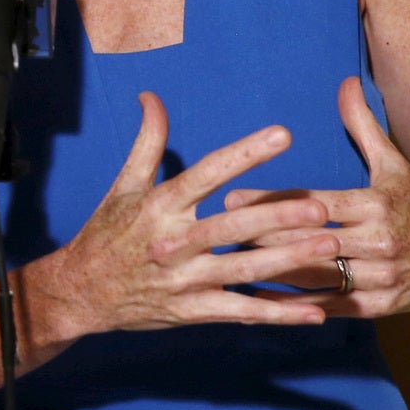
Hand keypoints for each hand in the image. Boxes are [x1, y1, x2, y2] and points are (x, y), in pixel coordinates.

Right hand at [26, 92, 340, 349]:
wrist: (79, 293)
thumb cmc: (105, 234)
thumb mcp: (123, 186)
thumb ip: (147, 141)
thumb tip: (151, 96)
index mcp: (160, 205)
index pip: (208, 173)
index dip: (246, 153)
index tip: (283, 134)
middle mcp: (173, 241)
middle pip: (232, 225)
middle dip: (278, 216)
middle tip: (320, 206)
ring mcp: (184, 279)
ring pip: (244, 268)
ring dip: (289, 259)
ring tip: (330, 247)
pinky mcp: (192, 311)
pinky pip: (242, 311)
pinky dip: (279, 314)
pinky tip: (315, 310)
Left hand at [223, 76, 409, 317]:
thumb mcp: (394, 165)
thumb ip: (363, 126)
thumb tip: (345, 82)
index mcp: (376, 205)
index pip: (314, 202)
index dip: (272, 201)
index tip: (231, 198)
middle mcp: (379, 241)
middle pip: (308, 239)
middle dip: (260, 236)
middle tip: (216, 233)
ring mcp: (380, 277)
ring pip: (315, 275)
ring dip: (271, 271)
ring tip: (228, 265)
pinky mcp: (379, 306)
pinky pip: (329, 305)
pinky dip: (292, 306)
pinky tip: (258, 302)